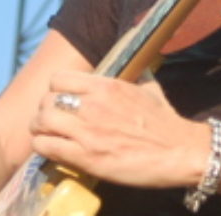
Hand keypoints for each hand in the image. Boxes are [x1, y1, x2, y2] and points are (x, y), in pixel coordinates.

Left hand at [30, 71, 209, 189]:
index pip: (59, 79)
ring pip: (42, 122)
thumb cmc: (166, 122)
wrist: (180, 151)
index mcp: (107, 86)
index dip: (55, 90)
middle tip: (50, 121)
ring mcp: (88, 131)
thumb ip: (137, 75)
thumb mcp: (150, 88)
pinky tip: (51, 150)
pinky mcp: (87, 157)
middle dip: (44, 111)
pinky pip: (48, 147)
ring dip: (39, 130)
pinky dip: (43, 148)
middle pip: (46, 100)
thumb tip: (139, 63)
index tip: (60, 100)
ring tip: (46, 135)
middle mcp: (94, 105)